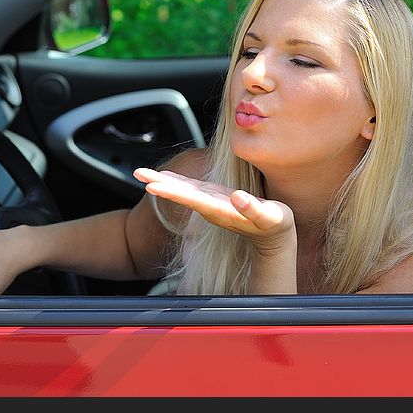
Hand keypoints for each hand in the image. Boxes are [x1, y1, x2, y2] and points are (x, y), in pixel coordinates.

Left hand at [133, 167, 295, 256]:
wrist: (274, 239)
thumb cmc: (275, 226)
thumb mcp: (269, 217)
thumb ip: (253, 209)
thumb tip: (237, 197)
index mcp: (219, 209)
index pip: (190, 199)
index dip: (171, 192)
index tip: (152, 186)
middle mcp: (210, 207)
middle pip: (180, 194)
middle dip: (158, 183)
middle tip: (137, 173)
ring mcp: (211, 203)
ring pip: (182, 190)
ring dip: (163, 181)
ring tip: (142, 173)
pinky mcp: (216, 198)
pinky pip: (192, 188)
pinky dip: (177, 181)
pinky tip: (167, 176)